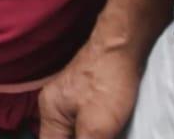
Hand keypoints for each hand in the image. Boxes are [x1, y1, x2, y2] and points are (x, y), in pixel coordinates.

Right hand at [37, 0, 173, 138]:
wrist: (123, 44)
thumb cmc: (108, 83)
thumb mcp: (97, 127)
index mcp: (50, 113)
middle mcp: (54, 105)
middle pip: (60, 138)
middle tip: (105, 135)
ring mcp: (69, 97)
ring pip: (73, 131)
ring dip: (88, 137)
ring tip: (108, 133)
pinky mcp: (86, 94)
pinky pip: (83, 122)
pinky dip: (93, 132)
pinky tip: (109, 132)